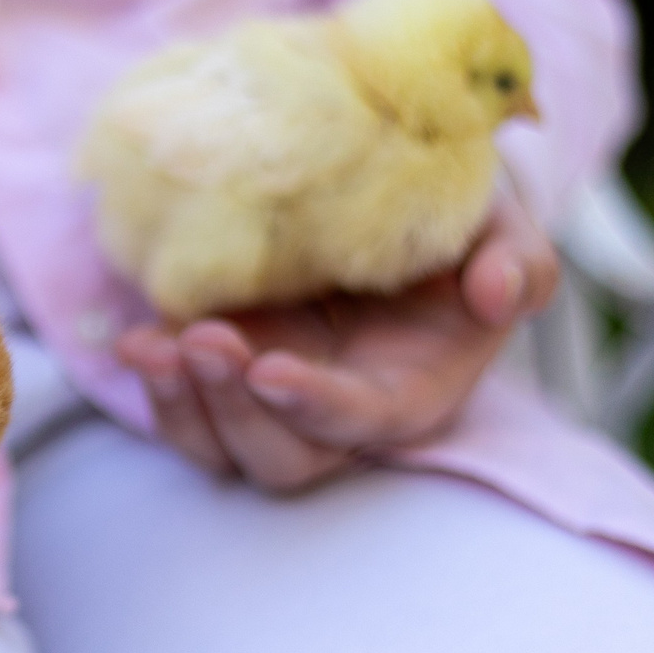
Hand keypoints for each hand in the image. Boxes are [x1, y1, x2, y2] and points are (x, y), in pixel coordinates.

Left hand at [112, 189, 559, 491]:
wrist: (386, 194)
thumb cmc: (452, 219)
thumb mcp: (499, 224)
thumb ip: (519, 260)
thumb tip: (499, 293)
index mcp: (411, 389)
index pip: (365, 422)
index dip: (317, 407)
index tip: (270, 370)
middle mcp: (336, 410)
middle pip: (283, 457)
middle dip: (236, 411)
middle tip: (204, 340)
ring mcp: (273, 398)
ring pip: (223, 448)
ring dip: (184, 407)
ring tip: (152, 345)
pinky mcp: (225, 376)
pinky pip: (184, 413)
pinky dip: (156, 387)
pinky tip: (134, 340)